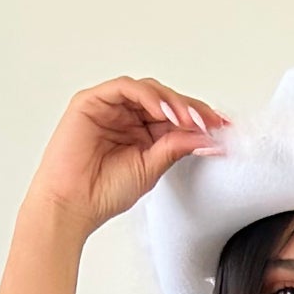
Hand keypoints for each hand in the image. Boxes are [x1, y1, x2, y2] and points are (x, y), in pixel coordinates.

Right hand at [25, 75, 229, 238]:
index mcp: (140, 133)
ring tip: (189, 119)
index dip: (198, 118)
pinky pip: (125, 88)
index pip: (173, 117)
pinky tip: (163, 111)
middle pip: (164, 99)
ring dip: (171, 101)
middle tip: (210, 122)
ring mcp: (109, 106)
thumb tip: (207, 136)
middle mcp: (126, 116)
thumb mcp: (151, 168)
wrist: (71, 205)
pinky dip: (147, 96)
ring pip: (148, 90)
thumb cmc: (102, 193)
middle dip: (190, 108)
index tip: (222, 127)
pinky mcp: (92, 101)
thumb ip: (176, 147)